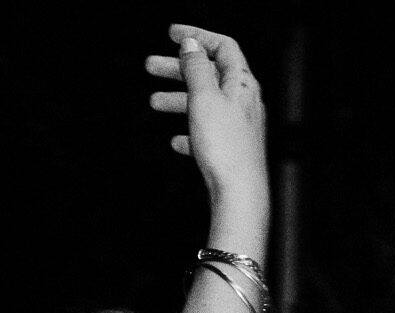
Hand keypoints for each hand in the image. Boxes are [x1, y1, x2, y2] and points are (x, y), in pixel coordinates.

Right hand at [146, 24, 266, 211]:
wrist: (239, 195)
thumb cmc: (225, 148)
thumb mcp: (204, 98)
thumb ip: (196, 68)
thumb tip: (191, 45)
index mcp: (241, 83)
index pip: (222, 46)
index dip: (197, 36)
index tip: (173, 34)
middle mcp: (243, 102)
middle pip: (209, 75)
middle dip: (178, 69)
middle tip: (151, 67)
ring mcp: (237, 127)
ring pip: (204, 104)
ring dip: (178, 100)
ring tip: (154, 102)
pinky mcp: (230, 150)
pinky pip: (207, 134)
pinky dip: (190, 132)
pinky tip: (177, 141)